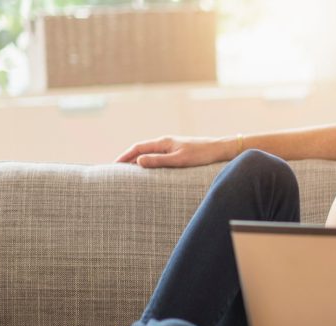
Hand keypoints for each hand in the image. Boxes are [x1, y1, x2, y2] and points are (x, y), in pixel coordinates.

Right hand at [115, 136, 234, 167]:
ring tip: (129, 174)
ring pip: (150, 154)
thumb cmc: (202, 154)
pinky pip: (159, 157)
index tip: (113, 166)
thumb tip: (138, 162)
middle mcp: (166, 142)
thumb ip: (159, 161)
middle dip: (128, 160)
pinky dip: (150, 163)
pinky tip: (150, 172)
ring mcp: (172, 147)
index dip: (124, 156)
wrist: (221, 149)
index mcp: (163, 142)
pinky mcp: (179, 152)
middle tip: (117, 172)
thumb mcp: (179, 160)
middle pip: (142, 150)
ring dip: (139, 162)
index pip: (137, 148)